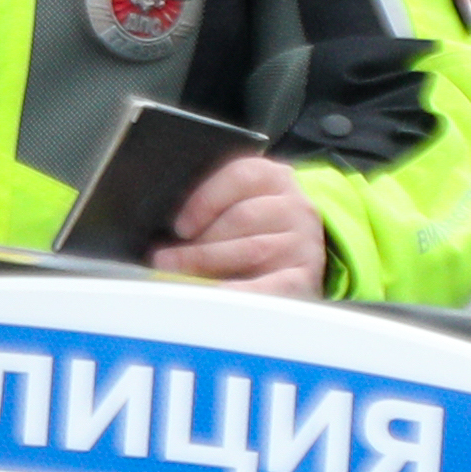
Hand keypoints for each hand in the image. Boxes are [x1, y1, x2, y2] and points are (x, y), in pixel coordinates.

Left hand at [152, 151, 337, 294]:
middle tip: (164, 260)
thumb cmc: (258, 227)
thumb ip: (213, 205)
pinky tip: (219, 295)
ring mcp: (302, 241)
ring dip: (210, 265)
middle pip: (242, 217)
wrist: (302, 250)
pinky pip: (273, 284)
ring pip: (253, 249)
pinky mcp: (306, 274)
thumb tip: (169, 232)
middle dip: (198, 243)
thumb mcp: (242, 202)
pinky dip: (242, 291)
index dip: (205, 200)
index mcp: (274, 178)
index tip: (179, 227)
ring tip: (179, 278)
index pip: (241, 176)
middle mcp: (293, 206)